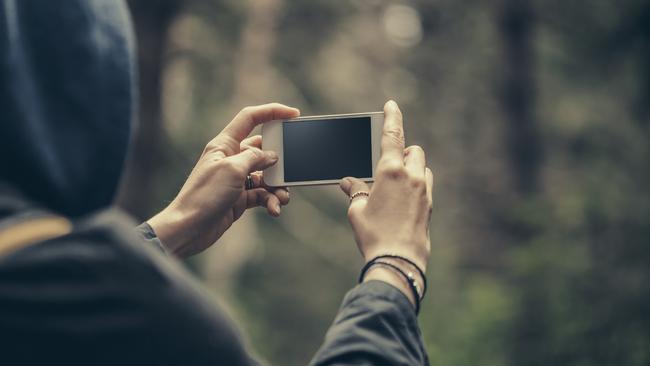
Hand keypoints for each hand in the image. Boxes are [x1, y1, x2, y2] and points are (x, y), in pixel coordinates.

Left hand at [148, 103, 299, 256]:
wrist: (189, 228)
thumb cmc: (204, 195)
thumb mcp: (233, 170)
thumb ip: (255, 158)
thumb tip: (272, 156)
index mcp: (224, 144)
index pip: (250, 118)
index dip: (272, 112)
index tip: (293, 114)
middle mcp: (231, 158)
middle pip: (263, 149)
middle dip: (280, 160)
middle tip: (292, 169)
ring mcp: (236, 179)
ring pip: (266, 175)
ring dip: (278, 186)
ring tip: (283, 197)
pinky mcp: (240, 197)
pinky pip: (263, 194)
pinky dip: (271, 200)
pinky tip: (274, 209)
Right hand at [340, 100, 432, 303]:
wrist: (398, 260)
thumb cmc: (374, 234)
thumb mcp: (357, 210)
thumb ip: (355, 190)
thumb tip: (348, 182)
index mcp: (390, 171)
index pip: (393, 136)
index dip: (392, 118)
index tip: (392, 105)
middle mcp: (411, 177)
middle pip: (413, 150)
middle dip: (403, 151)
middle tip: (388, 164)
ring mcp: (424, 191)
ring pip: (422, 167)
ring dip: (412, 168)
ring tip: (396, 183)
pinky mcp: (430, 205)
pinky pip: (425, 185)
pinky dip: (416, 184)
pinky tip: (404, 200)